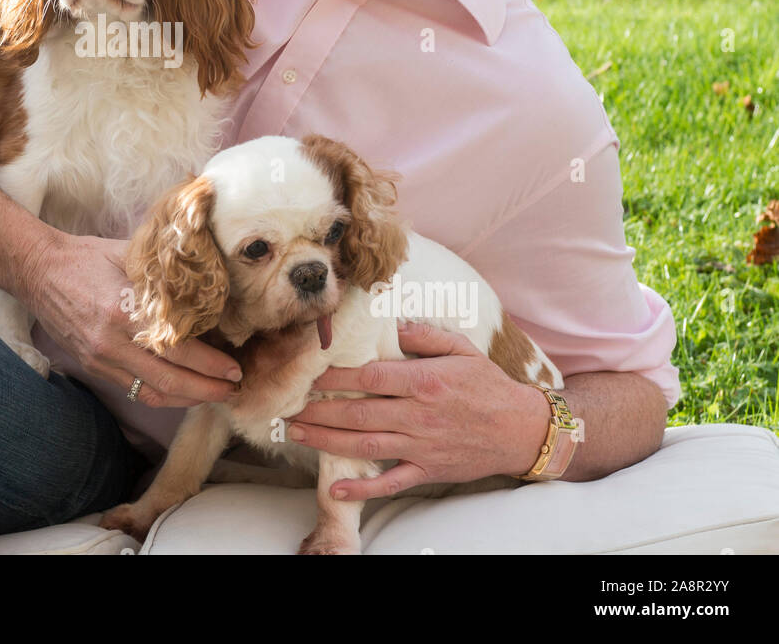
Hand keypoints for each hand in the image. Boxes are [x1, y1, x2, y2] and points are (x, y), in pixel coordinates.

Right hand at [23, 232, 241, 407]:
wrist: (39, 271)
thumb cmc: (87, 257)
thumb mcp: (130, 255)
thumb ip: (165, 275)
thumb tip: (209, 283)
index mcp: (125, 310)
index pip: (178, 348)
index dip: (210, 364)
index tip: (234, 367)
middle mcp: (112, 342)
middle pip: (169, 379)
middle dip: (207, 389)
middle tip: (234, 388)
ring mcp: (101, 359)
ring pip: (152, 393)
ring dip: (187, 399)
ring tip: (214, 395)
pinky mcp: (93, 367)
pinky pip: (134, 390)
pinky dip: (162, 396)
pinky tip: (182, 393)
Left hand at [286, 320, 549, 499]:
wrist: (522, 429)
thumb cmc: (489, 385)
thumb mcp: (462, 348)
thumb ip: (425, 334)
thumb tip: (393, 324)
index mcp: (424, 381)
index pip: (369, 377)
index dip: (335, 377)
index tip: (310, 375)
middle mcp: (419, 415)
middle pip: (359, 413)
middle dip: (319, 411)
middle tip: (289, 406)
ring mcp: (422, 446)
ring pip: (365, 445)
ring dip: (327, 441)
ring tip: (296, 433)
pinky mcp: (428, 470)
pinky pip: (391, 482)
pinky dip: (362, 489)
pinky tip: (335, 488)